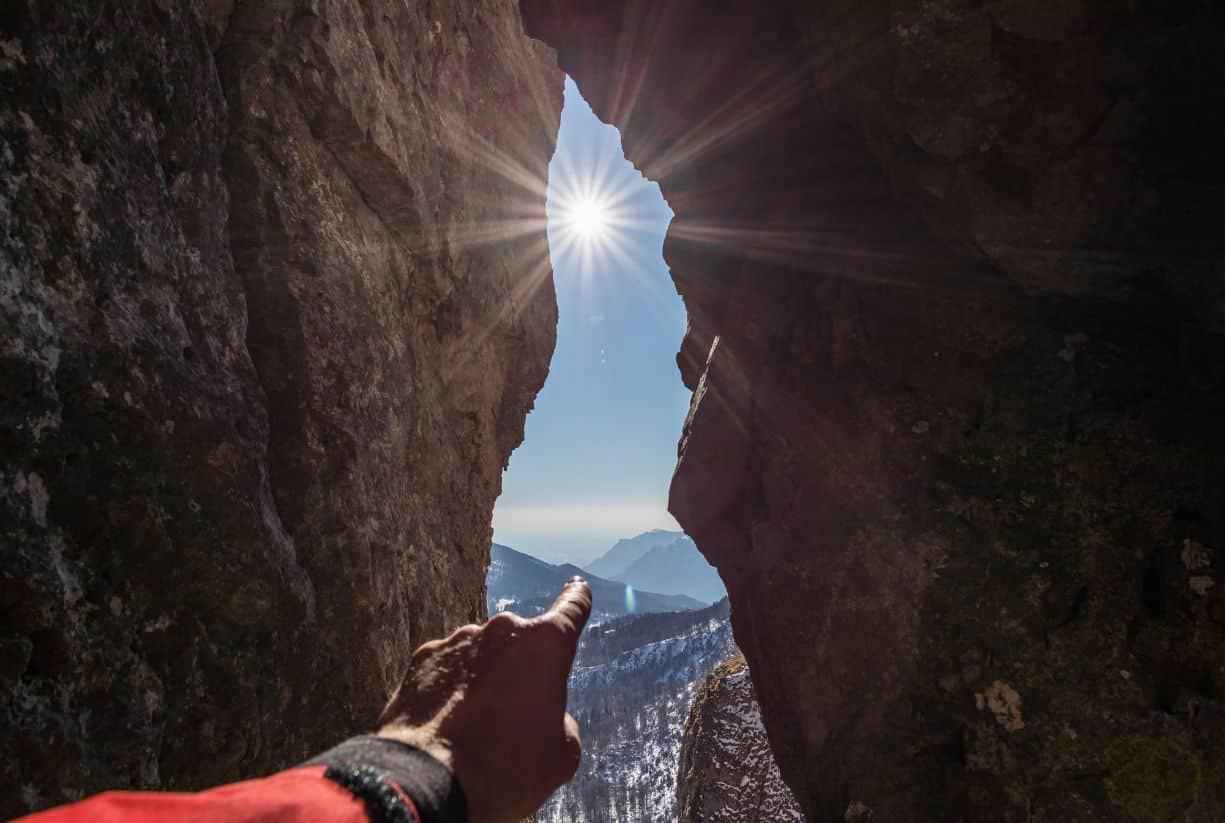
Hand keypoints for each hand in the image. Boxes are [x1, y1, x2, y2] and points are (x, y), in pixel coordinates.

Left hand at [377, 577, 592, 822]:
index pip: (571, 609)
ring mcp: (458, 642)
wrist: (429, 782)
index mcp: (544, 646)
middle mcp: (501, 631)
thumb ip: (562, 722)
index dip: (577, 599)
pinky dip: (452, 690)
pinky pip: (448, 670)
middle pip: (520, 644)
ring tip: (477, 728)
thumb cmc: (507, 768)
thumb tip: (546, 717)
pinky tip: (448, 724)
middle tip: (516, 716)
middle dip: (521, 670)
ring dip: (484, 681)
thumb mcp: (561, 755)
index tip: (577, 587)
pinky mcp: (423, 658)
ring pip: (482, 657)